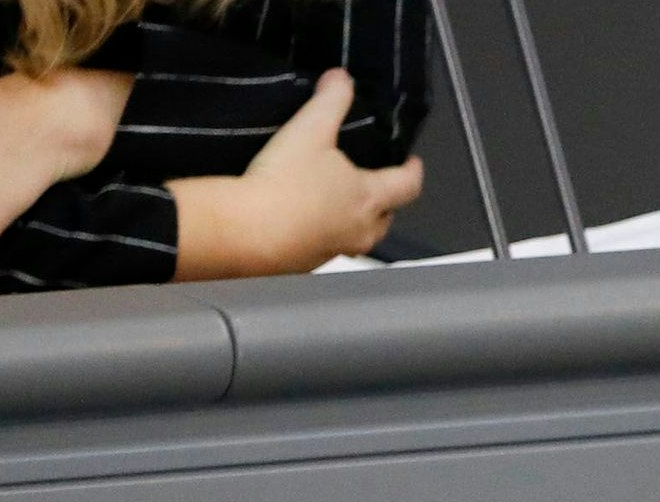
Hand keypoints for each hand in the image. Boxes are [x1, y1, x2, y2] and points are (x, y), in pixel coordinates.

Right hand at [172, 72, 420, 279]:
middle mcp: (359, 230)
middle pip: (385, 217)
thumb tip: (342, 79)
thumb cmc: (285, 183)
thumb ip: (330, 102)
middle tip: (376, 184)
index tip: (413, 163)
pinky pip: (325, 247)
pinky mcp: (306, 264)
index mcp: (369, 198)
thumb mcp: (310, 130)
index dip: (412, 171)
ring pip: (357, 236)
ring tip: (338, 201)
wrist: (247, 233)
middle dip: (385, 201)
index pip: (407, 186)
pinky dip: (322, 232)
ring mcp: (334, 250)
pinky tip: (303, 220)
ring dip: (354, 219)